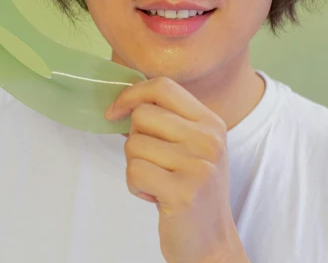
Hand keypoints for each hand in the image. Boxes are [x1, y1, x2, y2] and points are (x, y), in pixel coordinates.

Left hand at [105, 77, 248, 262]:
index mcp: (211, 123)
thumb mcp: (191, 147)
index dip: (131, 94)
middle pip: (143, 115)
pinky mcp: (183, 192)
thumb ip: (166, 121)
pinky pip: (133, 171)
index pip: (162, 86)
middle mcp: (208, 140)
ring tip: (157, 182)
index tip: (115, 111)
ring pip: (134, 144)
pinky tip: (154, 196)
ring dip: (134, 166)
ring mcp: (199, 165)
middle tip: (152, 163)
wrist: (211, 241)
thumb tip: (121, 103)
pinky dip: (134, 186)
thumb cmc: (192, 191)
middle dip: (134, 139)